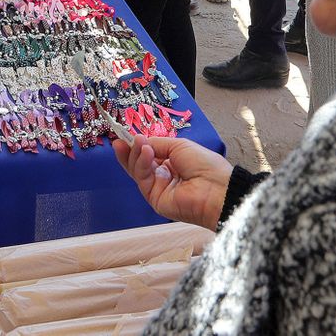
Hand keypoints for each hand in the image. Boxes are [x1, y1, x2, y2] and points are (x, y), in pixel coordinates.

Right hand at [112, 135, 233, 229]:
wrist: (216, 188)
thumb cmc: (205, 165)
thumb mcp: (179, 146)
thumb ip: (156, 143)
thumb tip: (139, 141)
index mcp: (173, 163)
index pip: (149, 155)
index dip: (138, 146)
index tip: (126, 135)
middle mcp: (164, 176)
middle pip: (139, 164)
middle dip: (129, 151)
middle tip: (119, 139)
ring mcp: (159, 189)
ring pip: (138, 171)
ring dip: (135, 155)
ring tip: (137, 141)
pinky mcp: (155, 199)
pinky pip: (143, 180)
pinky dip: (141, 163)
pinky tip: (145, 151)